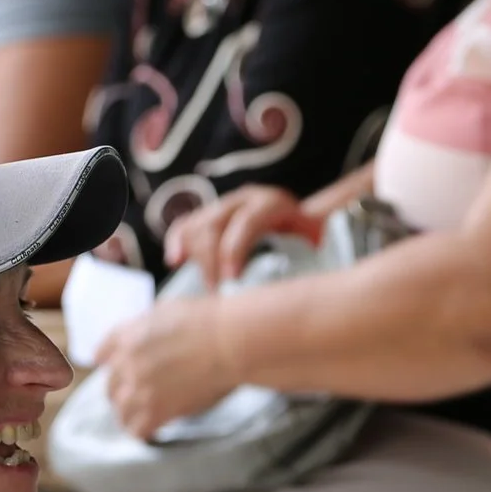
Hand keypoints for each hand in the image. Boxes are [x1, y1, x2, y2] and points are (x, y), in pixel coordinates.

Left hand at [95, 295, 240, 440]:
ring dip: (128, 415)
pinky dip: (143, 432)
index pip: (102, 353)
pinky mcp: (158, 411)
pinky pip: (138, 430)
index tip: (113, 369)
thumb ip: (147, 327)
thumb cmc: (208, 320)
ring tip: (138, 420)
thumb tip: (145, 336)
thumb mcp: (167, 310)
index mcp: (127, 336)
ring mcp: (140, 389)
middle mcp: (127, 363)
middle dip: (119, 392)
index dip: (108, 363)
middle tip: (132, 398)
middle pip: (110, 386)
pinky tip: (151, 431)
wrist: (230, 341)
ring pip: (121, 411)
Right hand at [163, 184, 321, 282]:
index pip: (246, 222)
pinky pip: (185, 225)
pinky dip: (177, 241)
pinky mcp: (208, 215)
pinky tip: (175, 261)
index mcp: (272, 203)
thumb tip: (301, 273)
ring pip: (197, 224)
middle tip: (216, 292)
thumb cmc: (309, 241)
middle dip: (211, 260)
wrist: (301, 225)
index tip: (231, 281)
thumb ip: (310, 250)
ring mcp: (224, 205)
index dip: (234, 250)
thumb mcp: (315, 241)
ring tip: (207, 288)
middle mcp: (244, 199)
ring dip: (196, 257)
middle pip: (214, 224)